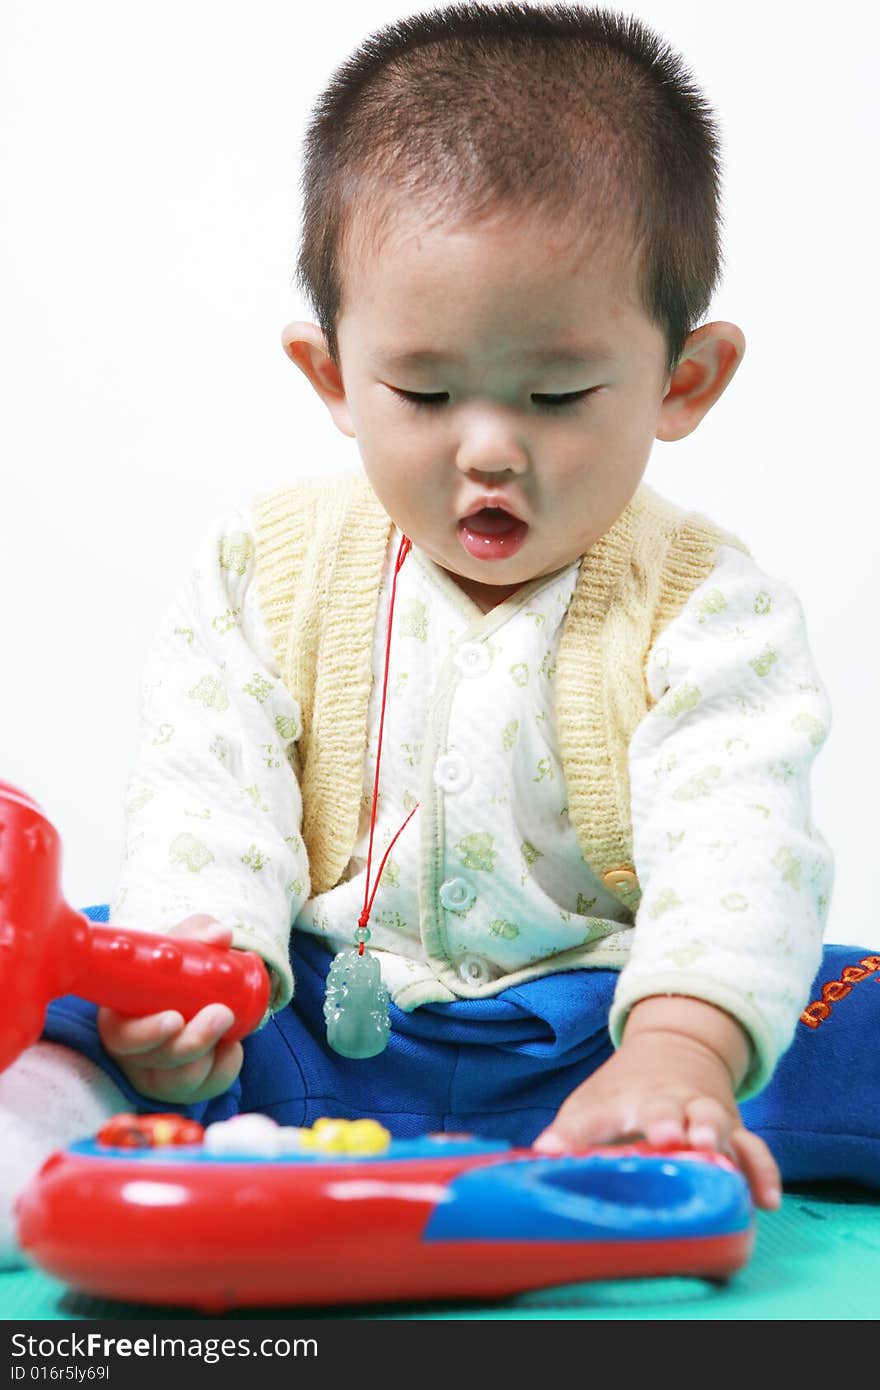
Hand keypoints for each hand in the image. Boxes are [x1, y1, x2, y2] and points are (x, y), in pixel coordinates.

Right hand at [97, 915, 244, 1104]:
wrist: (194, 991)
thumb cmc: (176, 967)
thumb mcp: (182, 944)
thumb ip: (198, 932)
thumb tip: (219, 936)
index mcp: (120, 1017)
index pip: (122, 1036)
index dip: (147, 1033)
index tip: (175, 1018)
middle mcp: (133, 1052)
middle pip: (156, 1061)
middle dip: (192, 1041)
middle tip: (222, 1013)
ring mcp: (158, 1074)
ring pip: (180, 1079)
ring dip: (210, 1053)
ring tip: (228, 1020)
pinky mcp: (184, 1087)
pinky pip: (207, 1087)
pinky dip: (225, 1066)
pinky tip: (231, 1045)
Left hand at [532, 999, 781, 1210]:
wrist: (674, 1049)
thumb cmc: (621, 1092)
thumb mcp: (591, 1105)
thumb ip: (570, 1134)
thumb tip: (541, 1155)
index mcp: (635, 1096)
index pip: (632, 1106)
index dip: (644, 1120)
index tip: (654, 1135)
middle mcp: (674, 1102)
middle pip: (680, 1109)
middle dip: (685, 1123)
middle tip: (688, 1138)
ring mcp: (707, 1115)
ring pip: (720, 1122)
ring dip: (723, 1140)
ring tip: (729, 1162)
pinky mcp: (734, 1134)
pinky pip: (754, 1151)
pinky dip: (763, 1173)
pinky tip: (767, 1200)